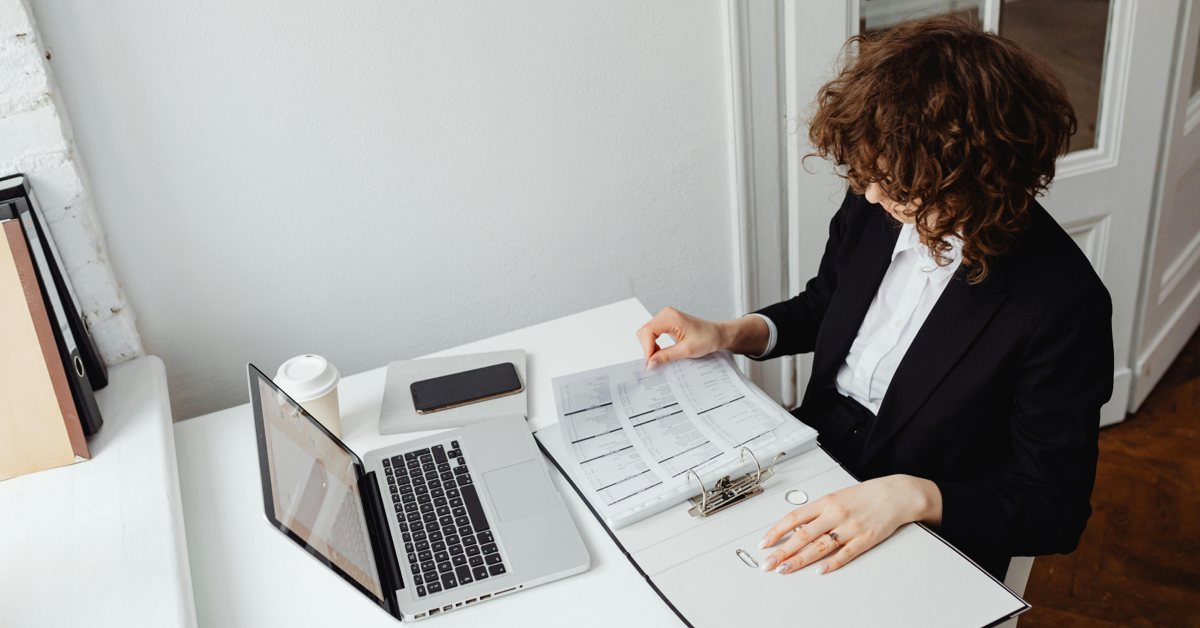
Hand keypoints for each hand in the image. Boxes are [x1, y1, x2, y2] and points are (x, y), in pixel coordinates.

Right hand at [636, 307, 769, 368]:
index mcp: (671, 317)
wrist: (717, 334)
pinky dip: (654, 342)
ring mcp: (666, 316)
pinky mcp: (667, 321)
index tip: (650, 362)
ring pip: (647, 332)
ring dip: (650, 346)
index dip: (647, 348)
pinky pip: (653, 332)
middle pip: (645, 331)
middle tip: (656, 361)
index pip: (648, 331)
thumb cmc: (707, 339)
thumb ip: (666, 356)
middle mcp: (666, 314)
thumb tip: (650, 364)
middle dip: (647, 347)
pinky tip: (661, 351)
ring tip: (660, 356)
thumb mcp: (686, 351)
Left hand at [757, 474, 941, 574]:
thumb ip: (817, 512)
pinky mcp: (865, 539)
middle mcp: (835, 514)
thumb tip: (795, 526)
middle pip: (803, 535)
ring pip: (820, 546)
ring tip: (785, 569)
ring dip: (800, 560)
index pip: (794, 518)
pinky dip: (831, 563)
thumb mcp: (836, 496)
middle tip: (769, 564)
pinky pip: (845, 553)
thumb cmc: (865, 495)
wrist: (895, 494)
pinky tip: (820, 570)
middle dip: (783, 551)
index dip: (777, 532)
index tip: (764, 543)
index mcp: (826, 502)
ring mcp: (850, 528)